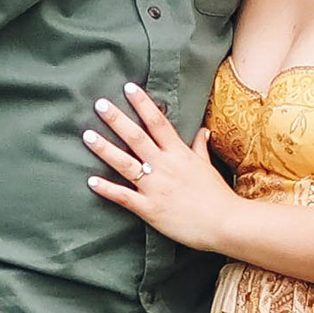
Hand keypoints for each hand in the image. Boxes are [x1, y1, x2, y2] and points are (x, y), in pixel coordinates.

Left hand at [82, 82, 240, 251]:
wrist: (226, 224)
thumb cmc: (218, 195)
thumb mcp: (207, 166)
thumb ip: (199, 147)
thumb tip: (202, 130)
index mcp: (179, 153)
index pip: (158, 122)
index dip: (142, 104)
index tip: (128, 88)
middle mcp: (165, 166)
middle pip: (136, 138)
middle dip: (116, 120)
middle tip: (99, 104)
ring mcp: (155, 187)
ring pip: (125, 164)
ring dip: (105, 149)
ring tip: (87, 135)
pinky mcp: (149, 209)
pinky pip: (124, 197)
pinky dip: (107, 189)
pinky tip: (91, 181)